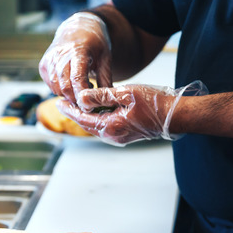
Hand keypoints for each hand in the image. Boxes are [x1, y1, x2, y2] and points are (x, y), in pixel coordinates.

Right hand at [38, 13, 111, 104]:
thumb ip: (105, 80)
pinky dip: (60, 90)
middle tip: (87, 100)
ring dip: (68, 95)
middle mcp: (59, 54)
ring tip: (82, 87)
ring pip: (56, 89)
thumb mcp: (105, 59)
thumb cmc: (95, 44)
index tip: (90, 106)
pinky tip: (71, 83)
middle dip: (76, 99)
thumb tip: (108, 102)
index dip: (82, 95)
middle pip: (65, 87)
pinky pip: (51, 86)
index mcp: (77, 50)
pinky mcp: (43, 66)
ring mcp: (49, 60)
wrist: (78, 28)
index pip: (77, 78)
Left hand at [58, 81, 207, 145]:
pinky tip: (94, 110)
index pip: (82, 119)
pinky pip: (105, 127)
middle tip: (62, 103)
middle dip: (74, 114)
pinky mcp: (125, 135)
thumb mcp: (125, 94)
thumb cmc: (154, 102)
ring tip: (75, 105)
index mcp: (111, 126)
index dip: (69, 110)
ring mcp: (119, 138)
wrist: (175, 116)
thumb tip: (81, 98)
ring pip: (96, 127)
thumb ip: (101, 96)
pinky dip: (96, 119)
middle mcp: (113, 136)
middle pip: (87, 125)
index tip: (58, 102)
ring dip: (85, 117)